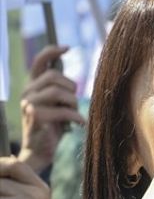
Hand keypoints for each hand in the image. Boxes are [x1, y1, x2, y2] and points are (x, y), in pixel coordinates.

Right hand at [19, 45, 84, 172]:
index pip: (39, 62)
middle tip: (74, 103)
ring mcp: (29, 104)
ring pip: (58, 91)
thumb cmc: (53, 127)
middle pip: (53, 76)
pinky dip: (76, 117)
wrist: (40, 151)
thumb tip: (72, 77)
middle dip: (70, 87)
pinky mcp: (35, 117)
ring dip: (73, 103)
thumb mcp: (57, 105)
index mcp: (32, 87)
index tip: (67, 47)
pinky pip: (62, 110)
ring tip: (75, 114)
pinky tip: (80, 124)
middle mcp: (27, 92)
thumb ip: (60, 90)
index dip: (51, 52)